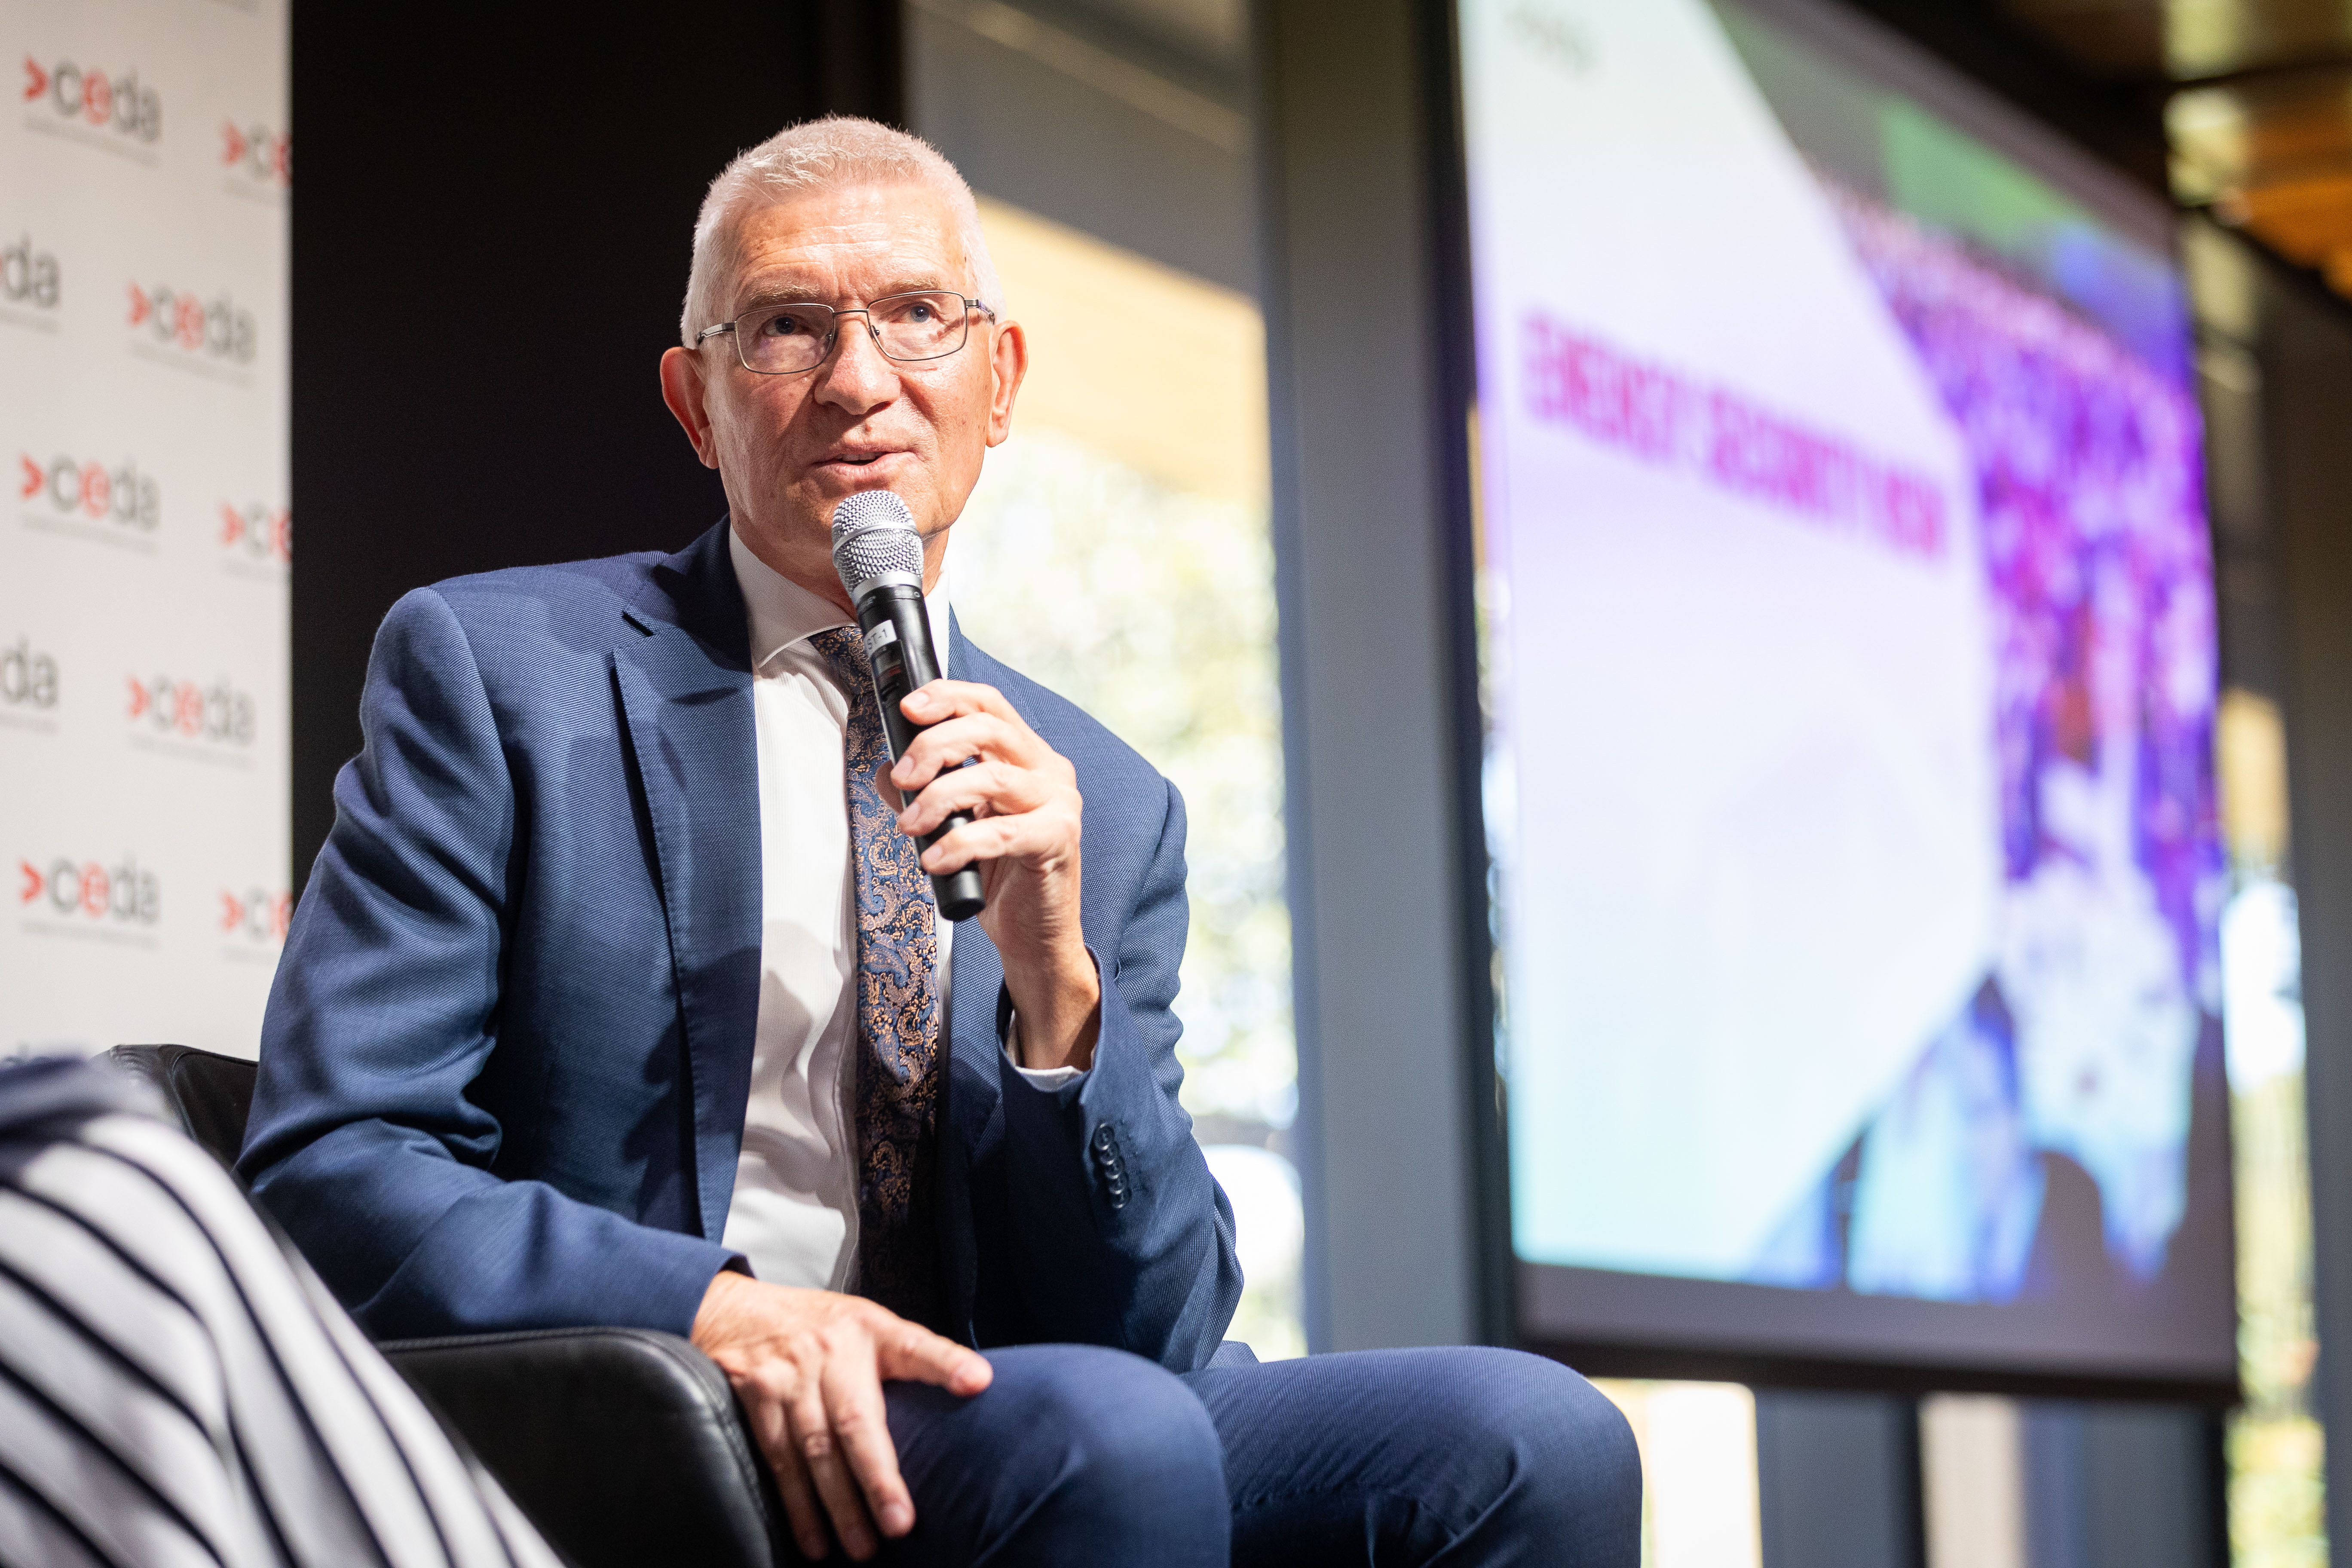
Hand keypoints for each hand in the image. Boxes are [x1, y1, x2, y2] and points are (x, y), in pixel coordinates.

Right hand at [691, 1271, 991, 1560]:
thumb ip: (910, 1360)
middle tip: (899, 1524)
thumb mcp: (868, 1326)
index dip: (947, 1362)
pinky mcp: (753, 1396)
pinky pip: (777, 1459)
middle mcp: (831, 1351)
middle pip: (856, 1419)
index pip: (915, 1344)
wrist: (735, 1310)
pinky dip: (795, 1505)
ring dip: (837, 1506)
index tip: (978, 1381)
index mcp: (871, 1330)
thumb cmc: (821, 1330)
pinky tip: (812, 1538)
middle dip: (877, 1477)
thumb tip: (973, 1394)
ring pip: (814, 1449)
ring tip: (861, 1547)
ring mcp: (788, 1375)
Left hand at [887, 680, 1100, 1070]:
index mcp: (1027, 757)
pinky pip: (1002, 832)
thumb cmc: (1000, 879)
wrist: (1033, 937)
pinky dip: (959, 843)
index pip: (989, 705)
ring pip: (993, 777)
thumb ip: (925, 793)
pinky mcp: (1058, 841)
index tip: (907, 707)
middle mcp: (1048, 771)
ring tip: (909, 826)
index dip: (948, 697)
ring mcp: (1058, 804)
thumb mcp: (955, 826)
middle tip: (903, 777)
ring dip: (939, 797)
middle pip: (989, 728)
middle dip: (935, 745)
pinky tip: (933, 859)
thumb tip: (886, 769)